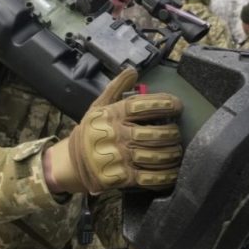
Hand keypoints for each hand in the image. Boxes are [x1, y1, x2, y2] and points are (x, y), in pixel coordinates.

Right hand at [44, 68, 182, 193]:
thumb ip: (116, 88)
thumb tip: (132, 70)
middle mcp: (116, 135)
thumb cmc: (91, 131)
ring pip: (155, 155)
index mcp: (111, 115)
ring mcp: (120, 158)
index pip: (141, 106)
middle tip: (177, 132)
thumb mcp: (98, 106)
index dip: (163, 103)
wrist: (71, 162)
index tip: (177, 105)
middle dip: (172, 133)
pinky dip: (165, 176)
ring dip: (172, 153)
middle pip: (154, 133)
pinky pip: (150, 177)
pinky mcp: (122, 177)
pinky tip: (173, 171)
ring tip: (177, 150)